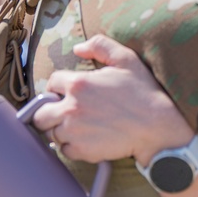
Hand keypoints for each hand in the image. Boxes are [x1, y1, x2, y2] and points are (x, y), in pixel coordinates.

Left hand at [31, 35, 194, 164]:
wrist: (157, 127)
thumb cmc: (144, 92)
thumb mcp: (127, 59)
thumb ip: (100, 46)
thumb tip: (78, 48)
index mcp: (79, 83)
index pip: (52, 82)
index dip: (60, 86)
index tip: (68, 91)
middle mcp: (71, 108)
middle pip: (40, 112)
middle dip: (49, 111)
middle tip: (64, 111)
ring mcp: (74, 131)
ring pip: (50, 133)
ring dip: (60, 129)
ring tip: (78, 126)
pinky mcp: (81, 151)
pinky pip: (64, 150)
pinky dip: (72, 146)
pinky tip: (87, 139)